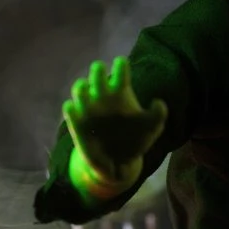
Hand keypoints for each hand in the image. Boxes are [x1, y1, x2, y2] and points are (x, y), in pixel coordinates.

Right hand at [62, 57, 167, 183]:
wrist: (118, 163)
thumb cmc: (135, 140)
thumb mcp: (152, 128)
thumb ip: (159, 114)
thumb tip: (157, 101)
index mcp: (121, 93)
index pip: (120, 72)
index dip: (120, 65)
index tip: (121, 65)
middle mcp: (104, 97)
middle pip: (97, 74)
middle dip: (97, 71)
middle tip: (100, 72)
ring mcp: (89, 109)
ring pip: (79, 89)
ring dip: (81, 87)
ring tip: (85, 89)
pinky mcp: (78, 123)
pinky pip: (69, 110)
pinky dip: (70, 108)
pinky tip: (75, 111)